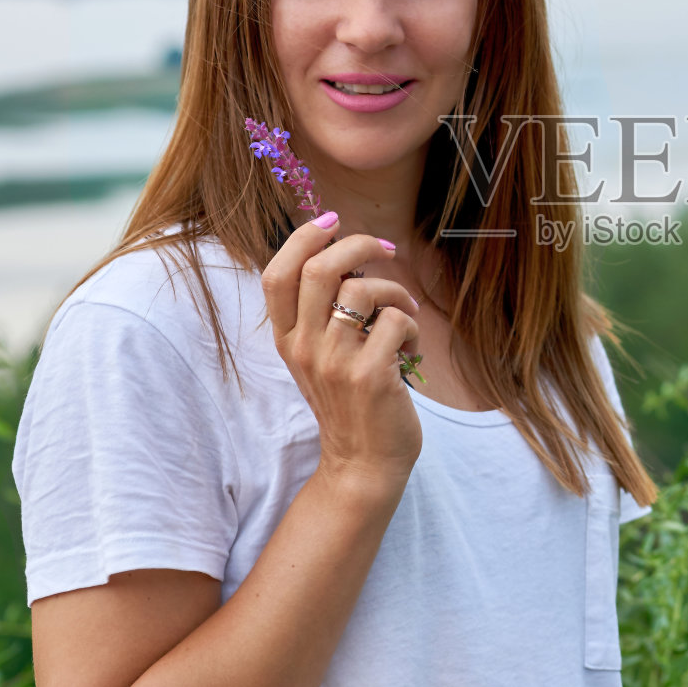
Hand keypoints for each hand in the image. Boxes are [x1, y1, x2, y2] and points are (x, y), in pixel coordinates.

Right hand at [261, 216, 422, 489]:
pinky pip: (395, 321)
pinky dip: (411, 326)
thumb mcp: (319, 358)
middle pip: (318, 269)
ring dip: (396, 292)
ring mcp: (336, 362)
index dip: (302, 238)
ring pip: (363, 289)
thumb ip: (321, 313)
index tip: (331, 222)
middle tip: (386, 250)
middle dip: (358, 244)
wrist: (362, 464)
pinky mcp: (370, 375)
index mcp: (287, 340)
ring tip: (405, 315)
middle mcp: (305, 348)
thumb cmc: (349, 403)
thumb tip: (343, 252)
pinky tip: (410, 350)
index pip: (276, 275)